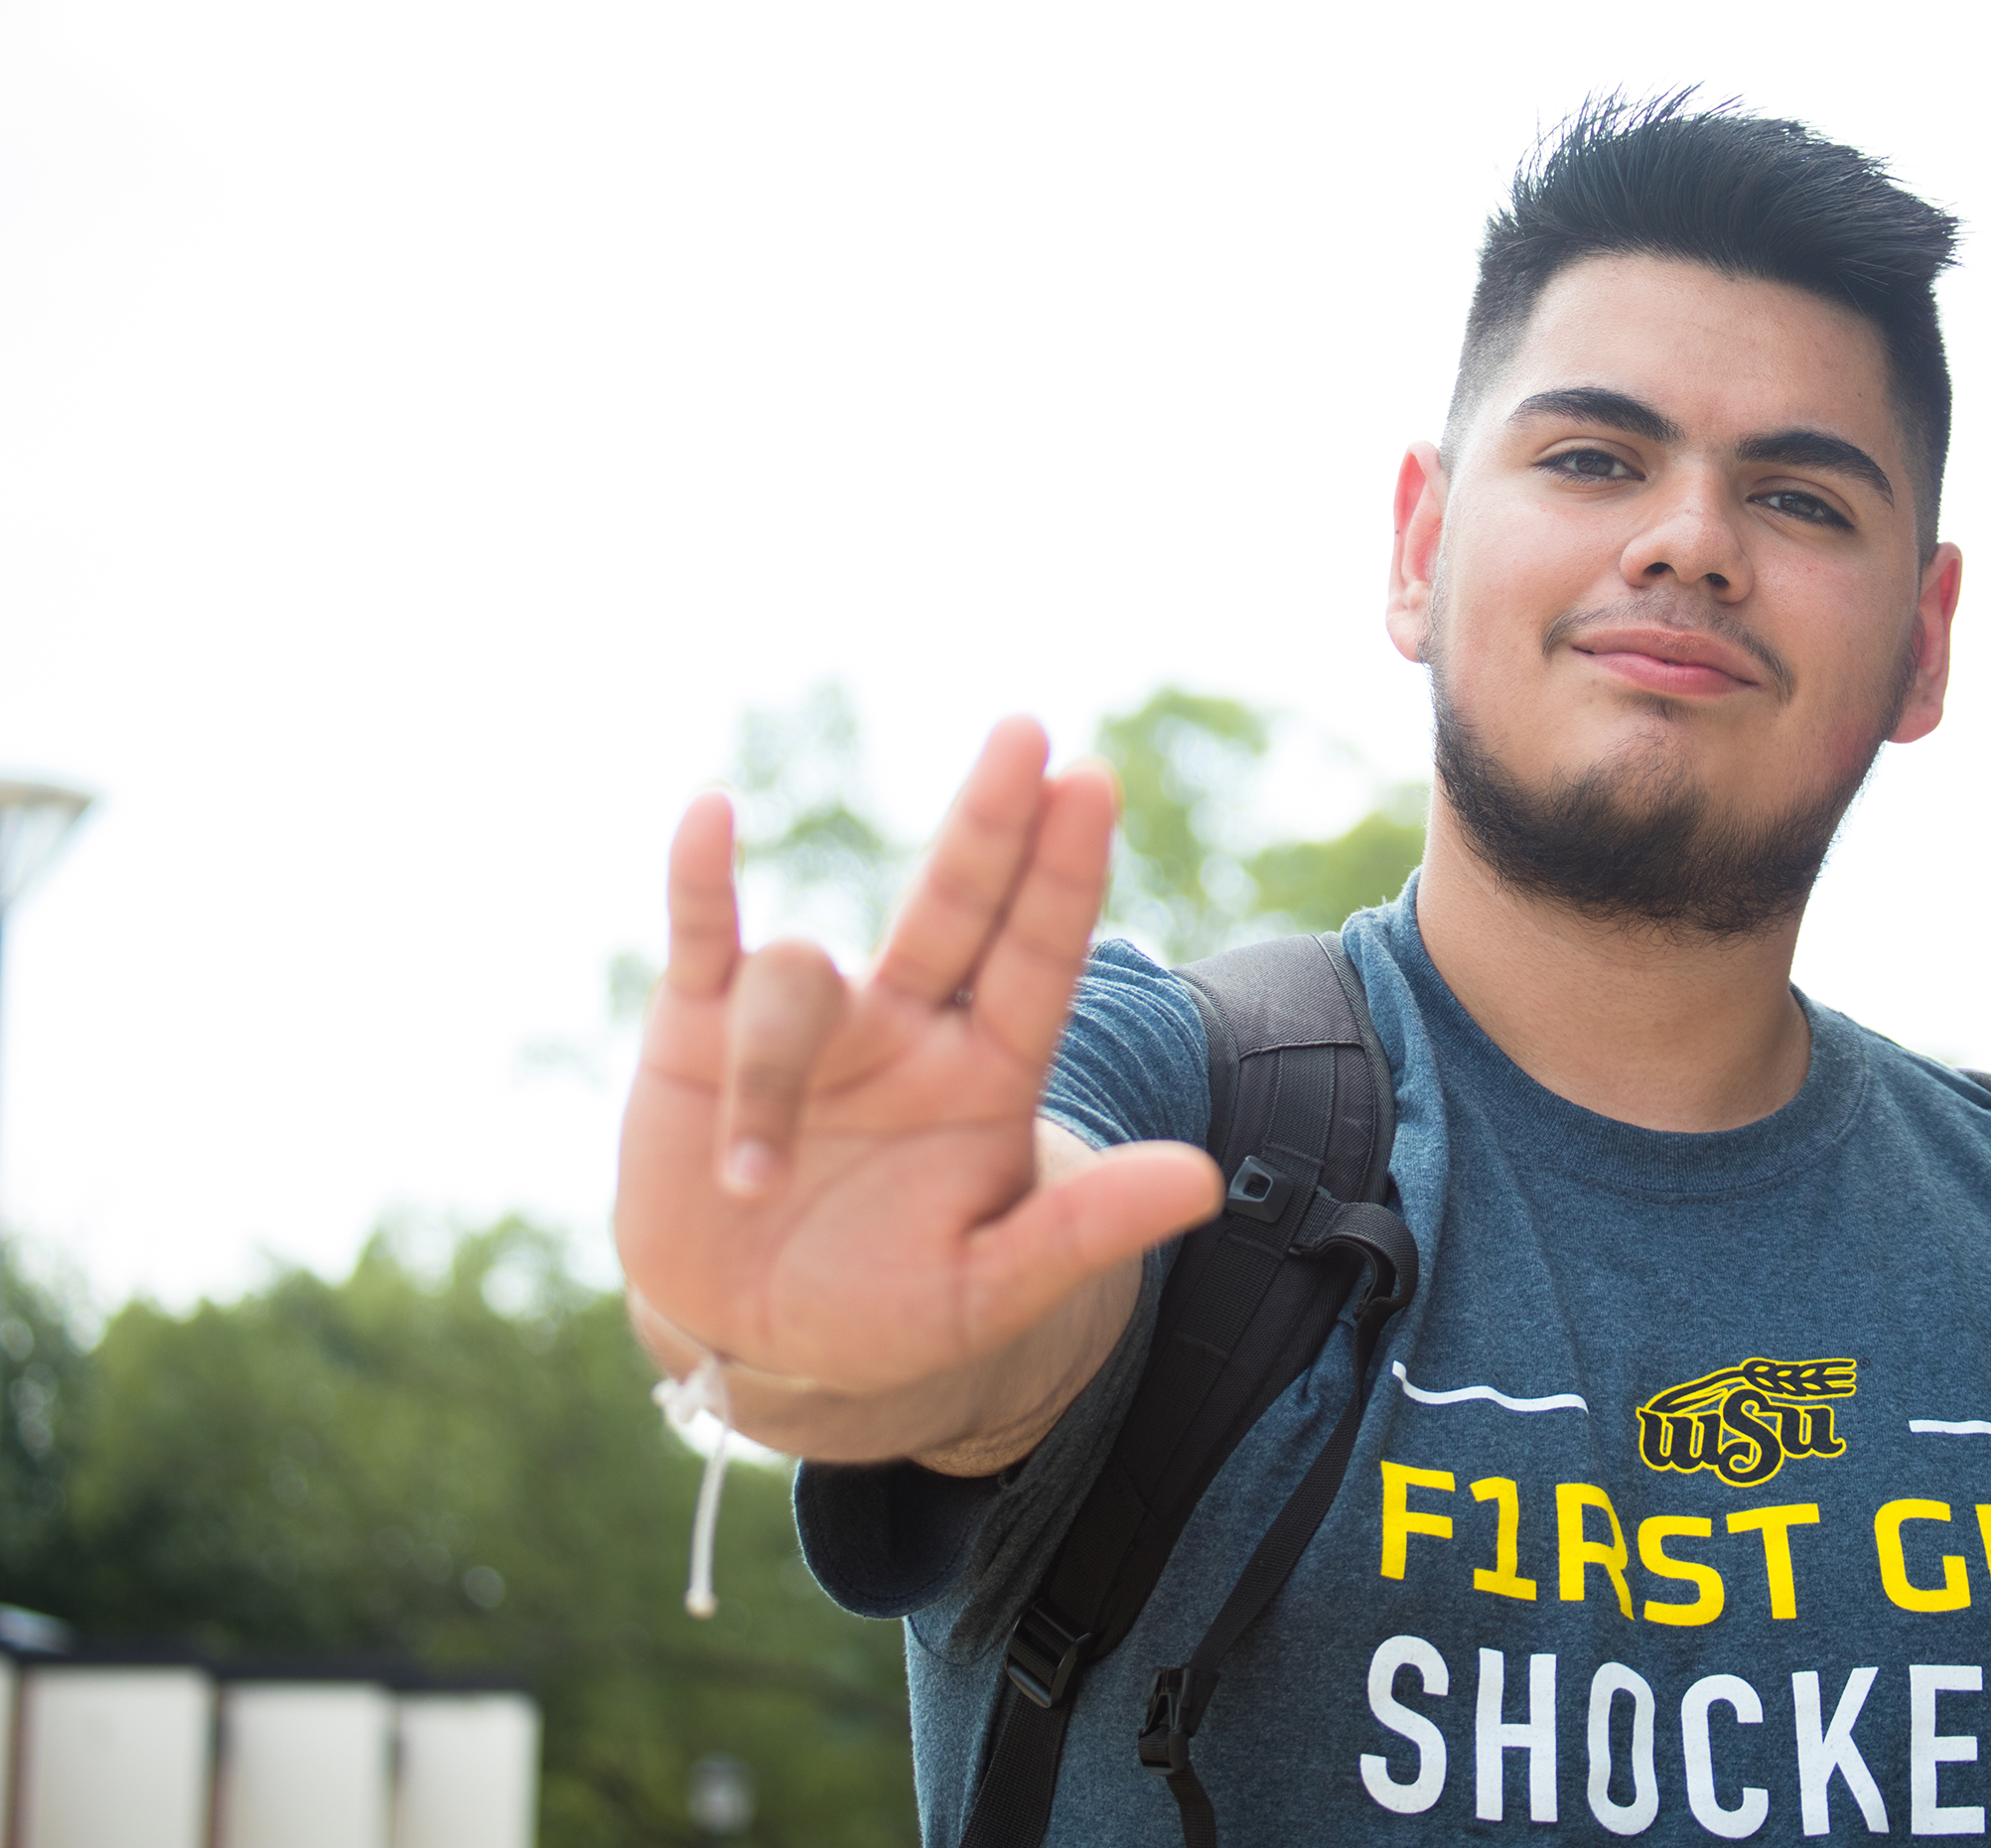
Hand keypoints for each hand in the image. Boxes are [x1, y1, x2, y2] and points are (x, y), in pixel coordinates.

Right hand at [612, 718, 1223, 1460]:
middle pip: (958, 902)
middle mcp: (908, 1024)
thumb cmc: (887, 1310)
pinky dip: (703, 880)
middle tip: (1030, 735)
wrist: (753, 1342)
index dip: (1064, 872)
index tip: (1094, 782)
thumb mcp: (992, 1291)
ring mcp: (809, 1021)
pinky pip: (704, 935)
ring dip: (771, 1071)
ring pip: (801, 975)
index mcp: (989, 1071)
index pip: (1040, 955)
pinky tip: (713, 816)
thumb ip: (1085, 1231)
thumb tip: (1205, 1181)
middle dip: (992, 826)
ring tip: (750, 1185)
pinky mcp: (700, 1033)